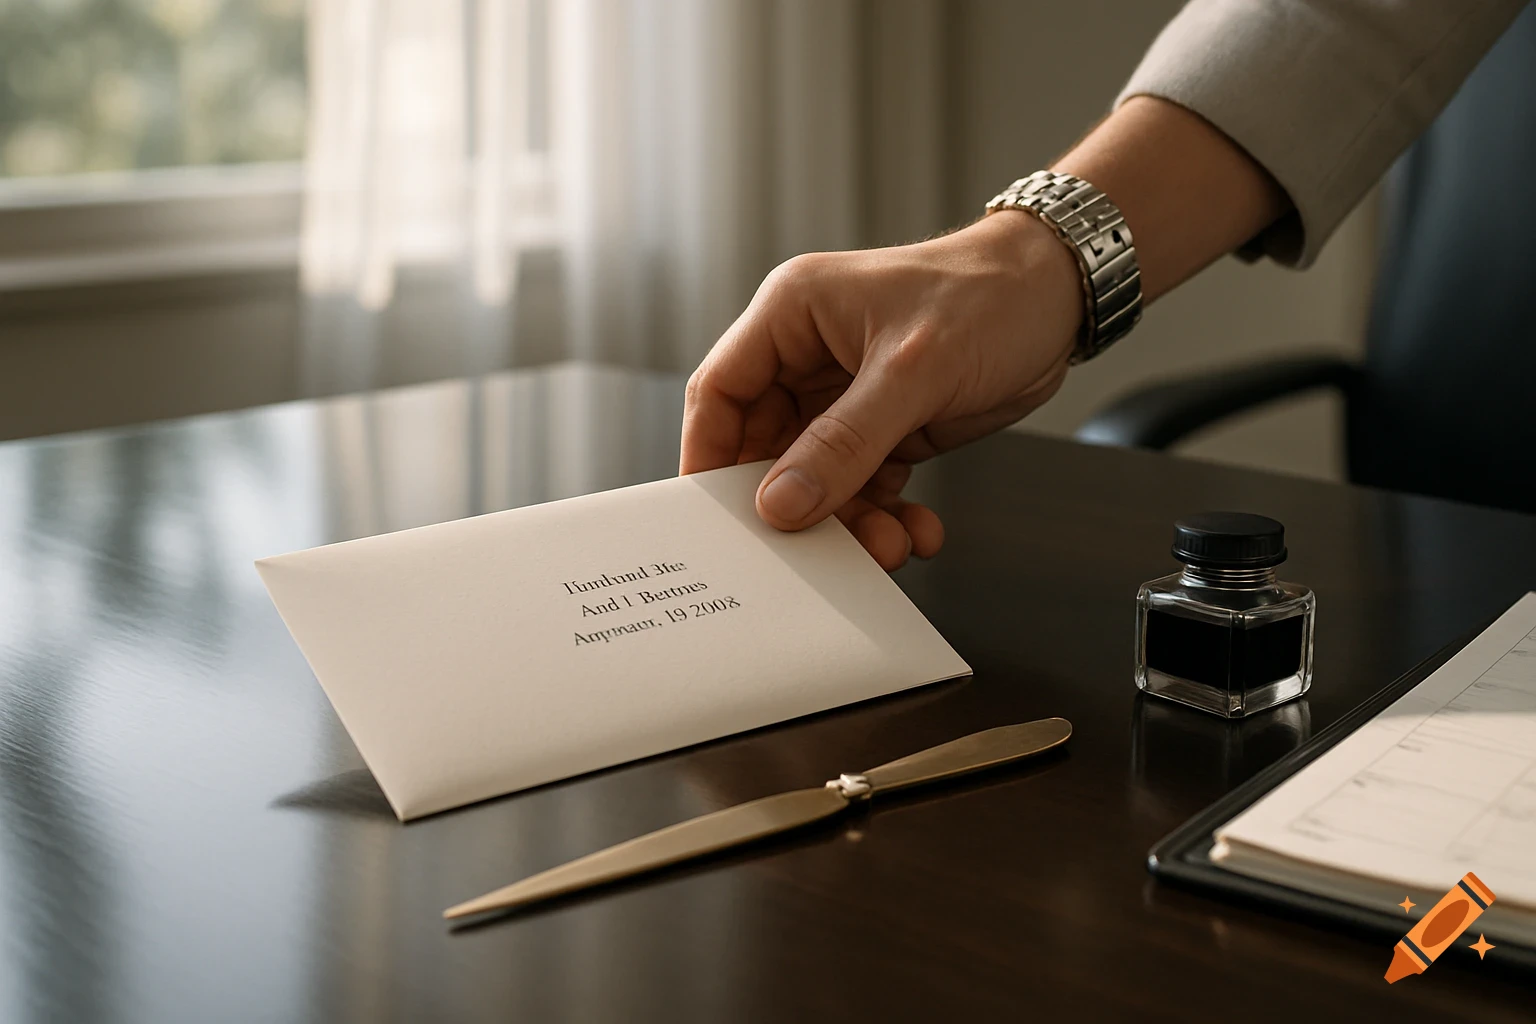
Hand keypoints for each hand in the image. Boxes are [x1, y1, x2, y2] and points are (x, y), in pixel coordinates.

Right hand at [680, 210, 1084, 570]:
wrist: (1061, 298)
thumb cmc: (988, 297)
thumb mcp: (911, 372)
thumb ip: (844, 443)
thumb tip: (781, 504)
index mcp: (792, 315)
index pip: (722, 392)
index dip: (709, 456)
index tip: (716, 518)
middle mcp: (809, 356)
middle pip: (768, 448)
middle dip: (795, 504)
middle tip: (816, 549)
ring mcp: (848, 395)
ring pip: (818, 478)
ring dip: (849, 521)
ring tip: (889, 546)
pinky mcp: (887, 426)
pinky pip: (864, 485)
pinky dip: (886, 516)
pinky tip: (916, 532)